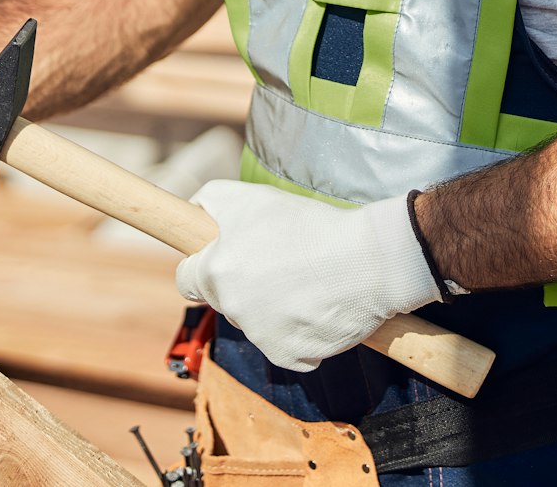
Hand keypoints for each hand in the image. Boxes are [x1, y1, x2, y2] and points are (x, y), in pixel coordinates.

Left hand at [175, 181, 439, 371]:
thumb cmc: (311, 226)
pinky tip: (320, 307)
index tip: (223, 260)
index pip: (186, 280)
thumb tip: (192, 212)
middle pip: (226, 301)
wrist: (370, 261)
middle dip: (245, 285)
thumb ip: (211, 202)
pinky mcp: (290, 357)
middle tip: (280, 264)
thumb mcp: (253, 198)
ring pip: (257, 324)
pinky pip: (286, 347)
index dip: (203, 267)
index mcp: (216, 272)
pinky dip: (300, 332)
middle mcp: (233, 310)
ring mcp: (261, 338)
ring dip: (274, 308)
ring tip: (308, 282)